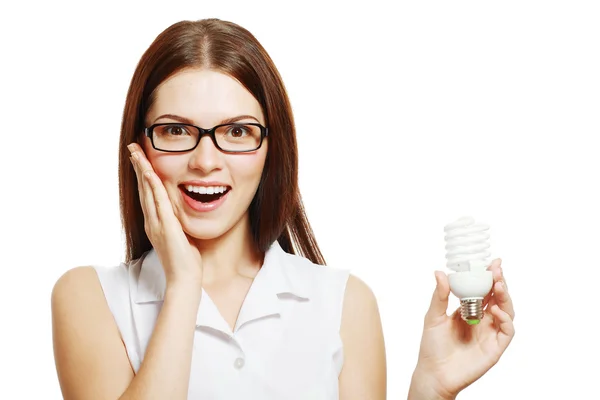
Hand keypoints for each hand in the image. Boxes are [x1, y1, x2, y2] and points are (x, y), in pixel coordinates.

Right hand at [128, 143, 202, 286]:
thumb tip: (180, 215)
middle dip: (138, 167)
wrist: (184, 279)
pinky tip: (151, 173)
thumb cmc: (185, 262)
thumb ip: (177, 224)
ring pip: (147, 192)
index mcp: (155, 223)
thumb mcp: (181, 237)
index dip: (143, 175)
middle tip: (132, 148)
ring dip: (142, 171)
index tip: (140, 158)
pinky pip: (159, 203)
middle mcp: (152, 222)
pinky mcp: (166, 228)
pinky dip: (154, 187)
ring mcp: (157, 224)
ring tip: (136, 153)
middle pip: (142, 189)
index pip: (147, 194)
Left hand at [410, 259, 514, 399]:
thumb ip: (439, 295)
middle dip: (500, 283)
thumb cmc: (432, 346)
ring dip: (505, 297)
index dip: (490, 276)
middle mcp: (482, 320)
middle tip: (497, 270)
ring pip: (507, 311)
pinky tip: (496, 311)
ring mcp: (490, 333)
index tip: (492, 262)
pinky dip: (505, 320)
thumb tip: (440, 272)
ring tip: (498, 285)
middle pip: (498, 298)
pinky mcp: (495, 348)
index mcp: (468, 310)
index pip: (484, 290)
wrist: (433, 373)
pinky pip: (507, 331)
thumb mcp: (433, 316)